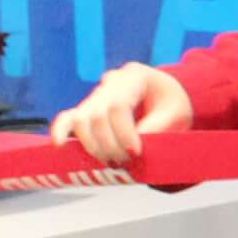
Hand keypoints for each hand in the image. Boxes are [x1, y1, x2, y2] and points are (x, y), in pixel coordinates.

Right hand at [53, 63, 192, 168]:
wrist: (165, 96)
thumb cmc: (172, 104)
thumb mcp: (177, 113)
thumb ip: (157, 127)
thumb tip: (132, 147)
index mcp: (134, 77)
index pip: (119, 106)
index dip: (124, 132)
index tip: (136, 152)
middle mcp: (111, 83)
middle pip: (96, 114)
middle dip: (109, 144)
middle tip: (126, 161)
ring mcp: (96, 95)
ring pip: (81, 119)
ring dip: (92, 145)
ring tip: (111, 161)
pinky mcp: (87, 108)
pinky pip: (68, 117)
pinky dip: (61, 131)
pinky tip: (60, 146)